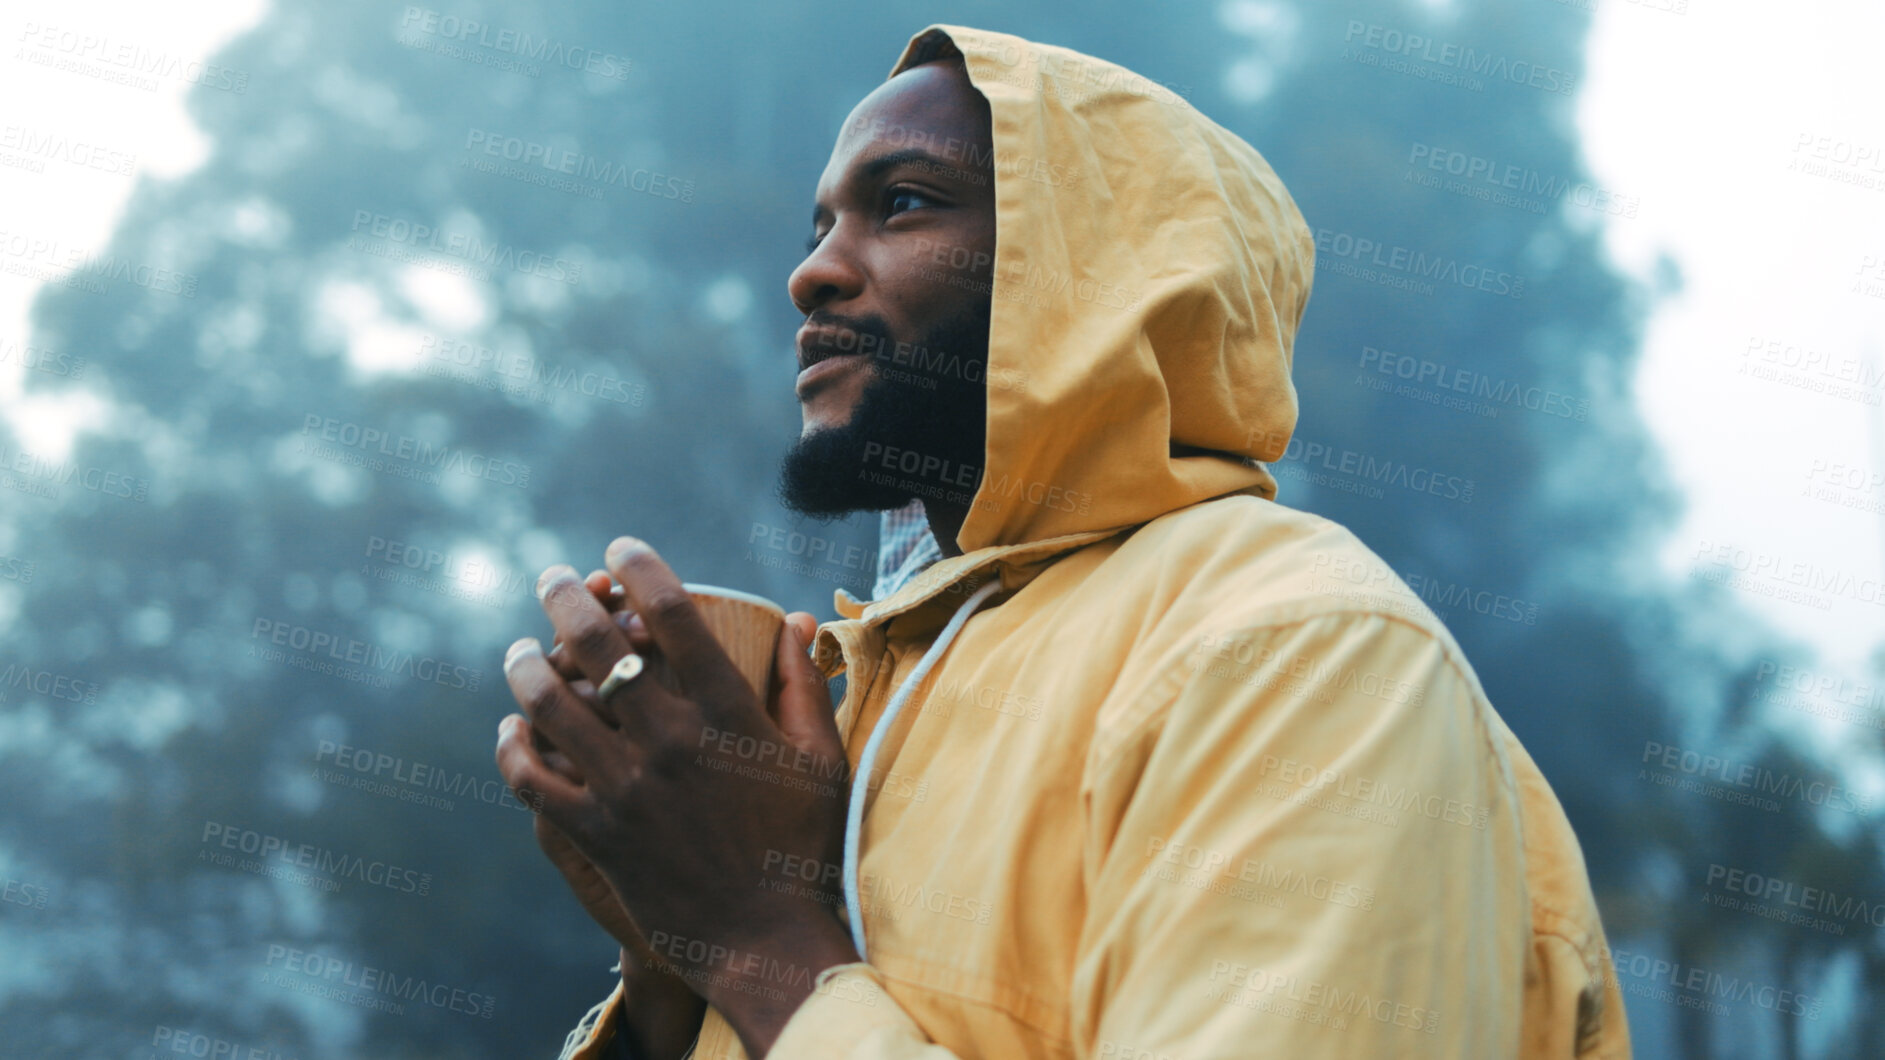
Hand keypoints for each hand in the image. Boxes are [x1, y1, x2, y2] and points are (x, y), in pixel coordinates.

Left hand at [497, 538, 860, 1056]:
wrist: (765, 941)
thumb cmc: (801, 847)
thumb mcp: (821, 760)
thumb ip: (804, 684)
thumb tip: (793, 617)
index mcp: (729, 715)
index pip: (675, 615)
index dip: (642, 568)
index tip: (623, 548)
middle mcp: (670, 741)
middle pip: (600, 644)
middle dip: (567, 597)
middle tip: (554, 579)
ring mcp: (627, 788)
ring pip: (551, 704)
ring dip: (527, 665)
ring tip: (522, 649)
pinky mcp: (596, 833)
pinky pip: (532, 779)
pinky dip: (512, 746)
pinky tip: (512, 727)